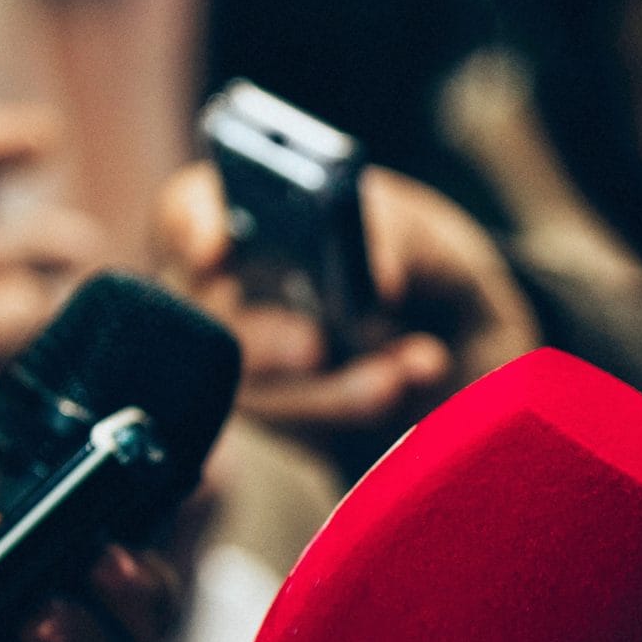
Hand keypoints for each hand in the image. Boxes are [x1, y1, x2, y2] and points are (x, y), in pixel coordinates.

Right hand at [154, 161, 539, 432]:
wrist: (454, 332)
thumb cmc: (412, 257)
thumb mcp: (416, 229)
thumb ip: (395, 238)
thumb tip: (379, 281)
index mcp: (243, 215)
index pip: (186, 214)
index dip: (190, 228)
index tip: (216, 248)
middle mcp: (228, 290)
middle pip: (211, 319)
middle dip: (264, 339)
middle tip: (314, 345)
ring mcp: (251, 363)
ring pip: (261, 391)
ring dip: (334, 387)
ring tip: (402, 373)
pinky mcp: (288, 419)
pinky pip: (311, 427)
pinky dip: (368, 403)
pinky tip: (418, 376)